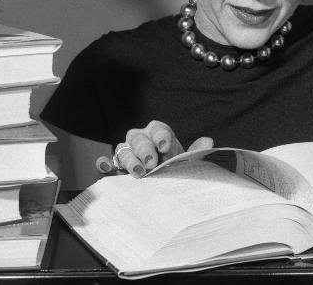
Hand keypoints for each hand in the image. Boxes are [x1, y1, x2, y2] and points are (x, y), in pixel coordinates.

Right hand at [95, 120, 213, 177]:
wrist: (165, 183)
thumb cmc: (175, 168)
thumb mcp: (188, 161)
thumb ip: (196, 152)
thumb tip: (208, 143)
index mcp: (158, 133)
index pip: (158, 129)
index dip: (161, 136)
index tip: (165, 147)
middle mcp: (140, 139)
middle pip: (138, 139)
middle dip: (144, 150)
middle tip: (151, 163)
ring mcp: (127, 153)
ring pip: (123, 150)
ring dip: (129, 160)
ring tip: (138, 172)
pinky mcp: (115, 168)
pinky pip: (106, 163)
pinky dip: (104, 164)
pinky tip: (105, 168)